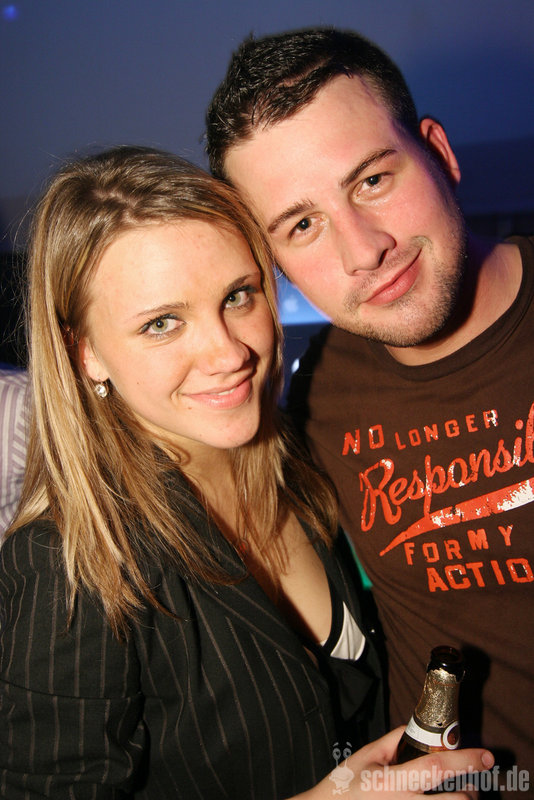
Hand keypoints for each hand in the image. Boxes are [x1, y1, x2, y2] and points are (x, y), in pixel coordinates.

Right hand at [291, 727, 494, 798]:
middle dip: (471, 791)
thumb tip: (417, 729)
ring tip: (459, 795)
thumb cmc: (345, 785)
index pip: (437, 768)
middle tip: (471, 783)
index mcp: (392, 781)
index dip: (465, 760)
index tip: (486, 756)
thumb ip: (394, 741)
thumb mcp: (366, 755)